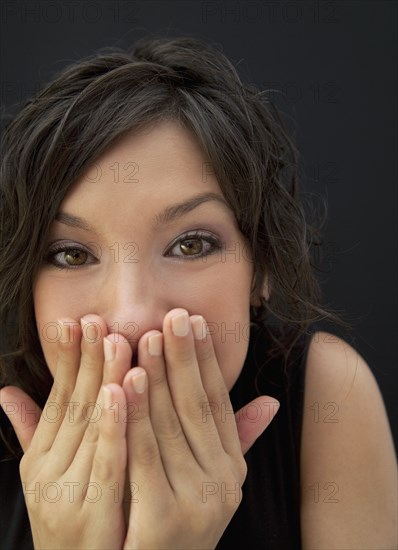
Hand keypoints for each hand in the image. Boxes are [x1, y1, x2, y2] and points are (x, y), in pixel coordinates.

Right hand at [1, 316, 132, 548]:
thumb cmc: (71, 521)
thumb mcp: (46, 475)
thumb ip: (32, 430)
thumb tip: (6, 391)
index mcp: (42, 458)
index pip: (57, 398)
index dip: (68, 359)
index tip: (76, 321)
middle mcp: (48, 472)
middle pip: (74, 404)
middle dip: (88, 357)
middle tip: (98, 318)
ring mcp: (67, 495)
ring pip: (90, 427)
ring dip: (104, 378)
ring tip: (116, 339)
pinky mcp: (91, 517)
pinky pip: (105, 464)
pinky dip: (111, 426)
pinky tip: (121, 392)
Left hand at [121, 308, 278, 548]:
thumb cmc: (177, 521)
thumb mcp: (213, 480)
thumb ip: (238, 439)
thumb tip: (272, 402)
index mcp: (231, 467)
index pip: (217, 402)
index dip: (205, 360)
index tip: (194, 321)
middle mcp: (222, 482)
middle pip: (196, 407)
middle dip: (183, 357)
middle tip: (171, 315)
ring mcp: (197, 502)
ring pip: (170, 426)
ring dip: (157, 378)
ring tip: (146, 338)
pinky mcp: (164, 520)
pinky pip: (142, 458)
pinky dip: (132, 418)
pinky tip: (120, 384)